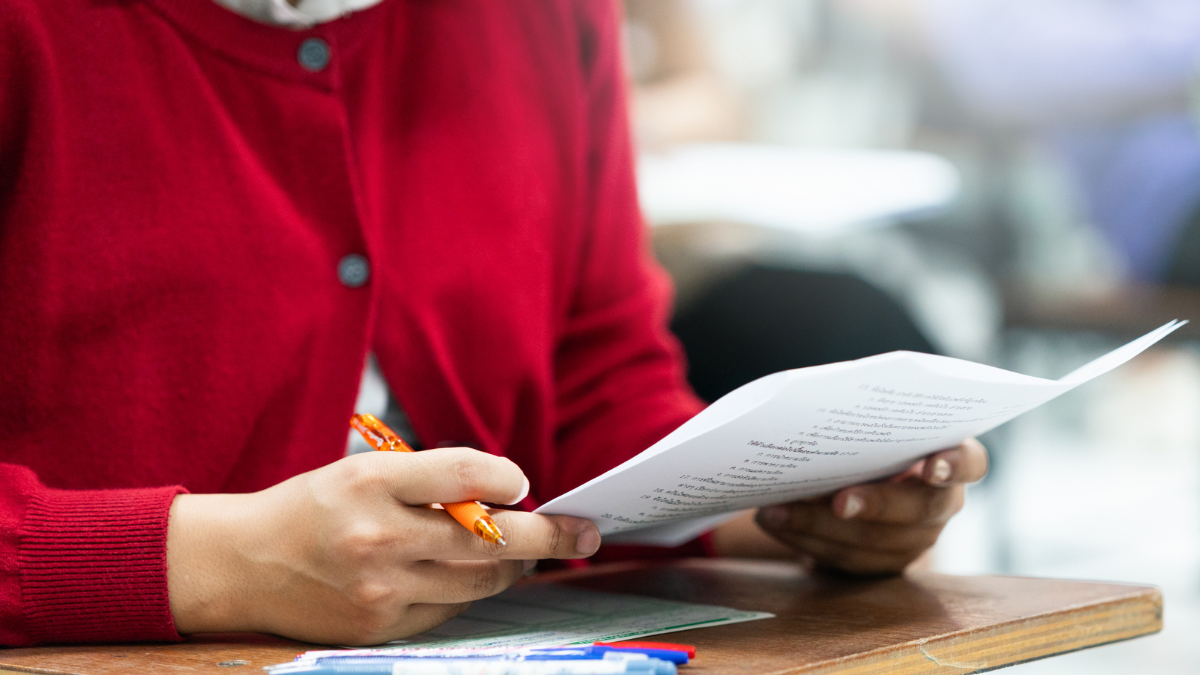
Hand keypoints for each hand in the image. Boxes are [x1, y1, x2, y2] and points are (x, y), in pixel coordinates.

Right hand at [166, 448, 599, 644]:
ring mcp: (380, 589)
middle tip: (585, 534)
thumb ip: (432, 477)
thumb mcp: (364, 468)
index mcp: (372, 481)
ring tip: (531, 551)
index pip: (465, 474)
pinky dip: (468, 591)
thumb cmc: (314, 506)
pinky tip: (473, 576)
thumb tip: (507, 492)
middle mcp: (378, 536)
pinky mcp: (379, 626)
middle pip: (490, 538)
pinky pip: (448, 610)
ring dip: (514, 566)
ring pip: (479, 581)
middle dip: (548, 536)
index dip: (507, 477)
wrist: (242, 564)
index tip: (524, 482)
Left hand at [752, 439, 987, 574]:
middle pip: (920, 509)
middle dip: (877, 505)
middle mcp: (938, 503)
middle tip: (840, 501)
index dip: (956, 465)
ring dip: (819, 526)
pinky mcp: (880, 565)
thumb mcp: (870, 430)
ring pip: (874, 542)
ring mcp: (913, 540)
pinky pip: (845, 559)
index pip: (971, 463)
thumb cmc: (865, 444)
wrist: (853, 486)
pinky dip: (804, 539)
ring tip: (776, 511)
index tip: (932, 465)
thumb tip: (814, 409)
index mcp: (947, 459)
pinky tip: (775, 521)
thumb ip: (863, 422)